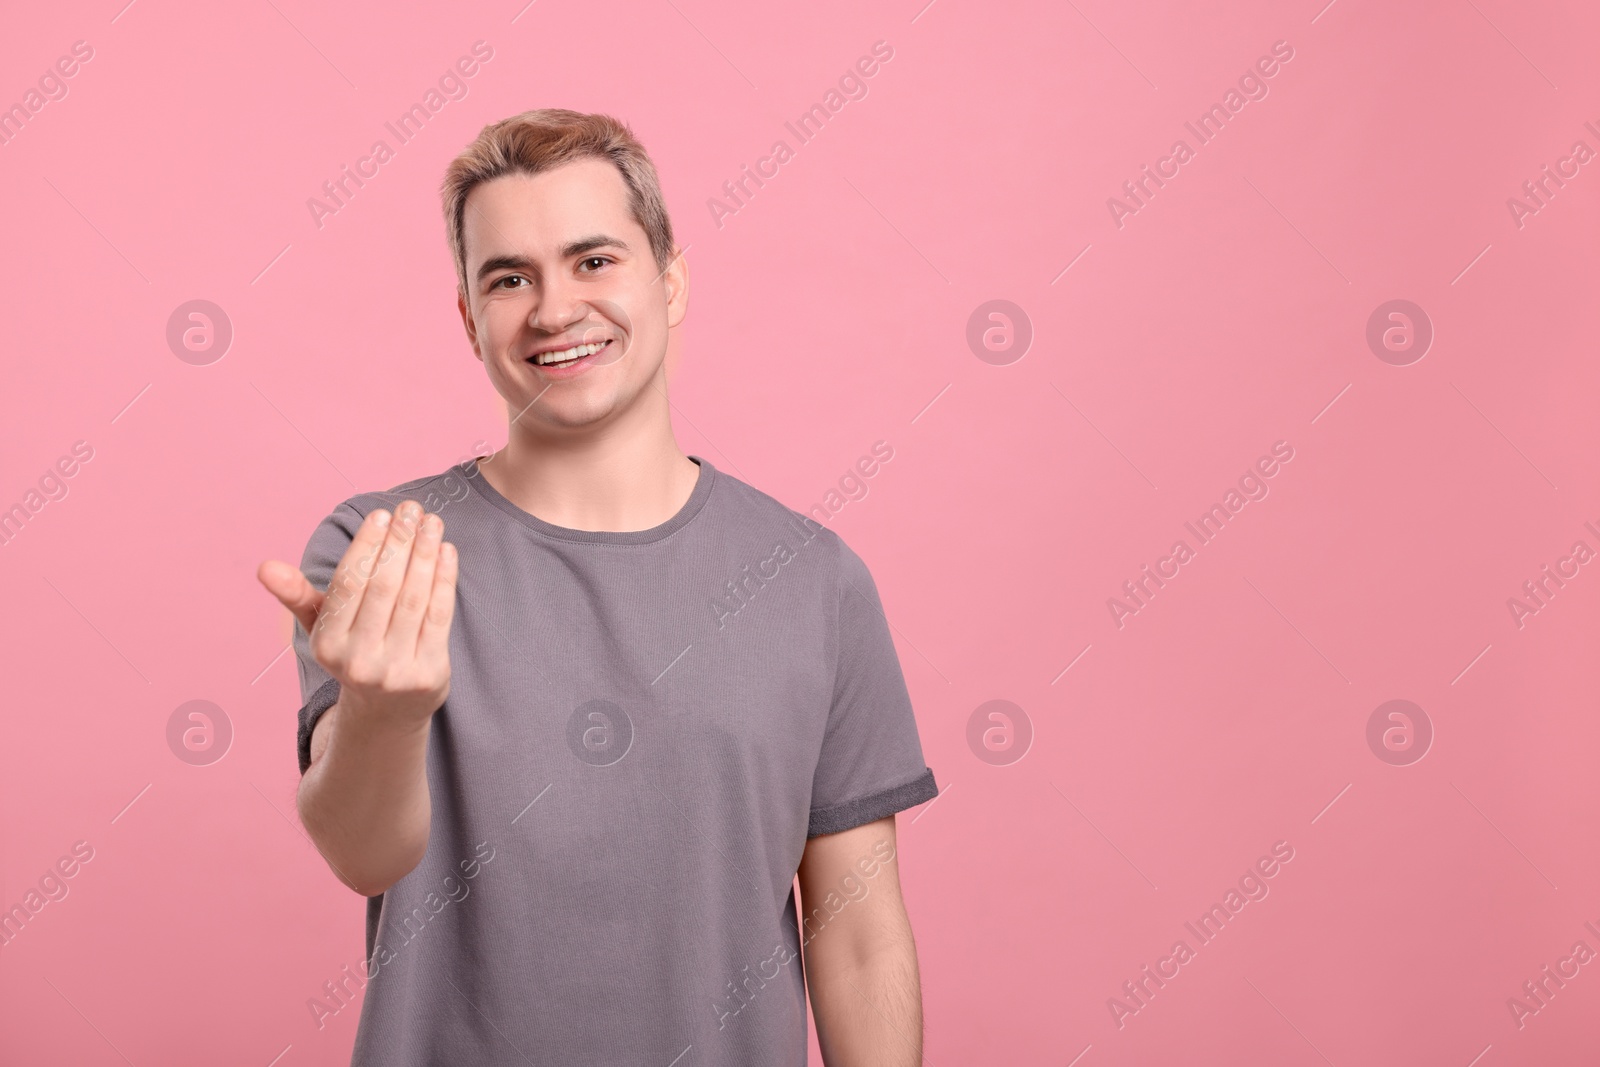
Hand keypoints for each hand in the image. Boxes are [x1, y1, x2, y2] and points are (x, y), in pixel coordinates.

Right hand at [258, 500, 457, 728]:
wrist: (387, 711)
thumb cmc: (353, 651)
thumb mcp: (320, 628)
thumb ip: (297, 595)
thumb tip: (265, 567)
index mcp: (328, 644)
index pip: (349, 584)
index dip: (367, 546)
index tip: (382, 514)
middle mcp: (359, 660)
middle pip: (384, 587)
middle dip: (399, 542)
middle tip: (411, 509)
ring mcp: (396, 669)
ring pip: (413, 598)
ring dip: (425, 554)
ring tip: (432, 523)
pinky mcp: (430, 673)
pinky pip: (439, 616)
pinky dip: (444, 580)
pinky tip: (447, 551)